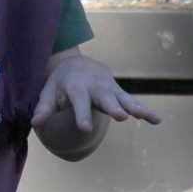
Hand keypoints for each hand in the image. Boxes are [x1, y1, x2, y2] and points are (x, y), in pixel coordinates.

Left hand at [32, 52, 161, 131]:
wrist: (76, 63)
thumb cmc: (61, 82)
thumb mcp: (49, 92)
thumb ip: (44, 108)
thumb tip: (35, 123)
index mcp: (76, 87)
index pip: (79, 103)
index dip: (81, 115)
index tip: (85, 128)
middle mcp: (94, 87)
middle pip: (104, 97)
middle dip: (112, 106)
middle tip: (121, 116)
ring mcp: (109, 89)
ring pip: (122, 98)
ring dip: (134, 107)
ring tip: (146, 117)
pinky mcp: (118, 93)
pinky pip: (132, 101)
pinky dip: (145, 109)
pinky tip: (157, 120)